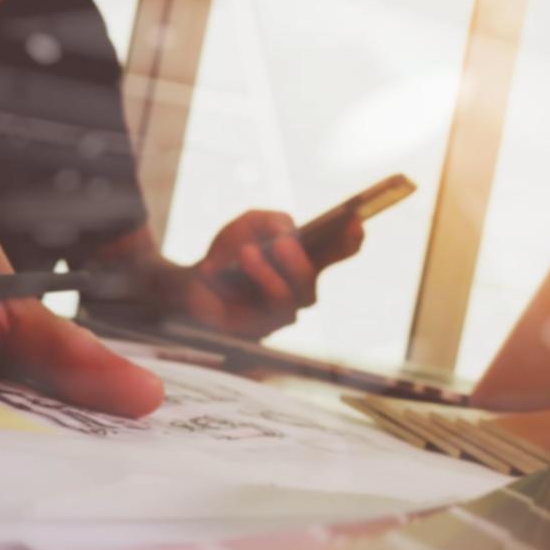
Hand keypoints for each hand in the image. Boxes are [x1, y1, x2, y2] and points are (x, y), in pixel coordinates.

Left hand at [181, 209, 364, 338]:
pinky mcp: (261, 329)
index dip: (350, 241)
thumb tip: (289, 231)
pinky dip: (254, 282)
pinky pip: (268, 309)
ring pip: (294, 296)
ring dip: (271, 272)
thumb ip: (270, 221)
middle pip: (314, 280)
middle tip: (287, 242)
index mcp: (302, 261)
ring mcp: (281, 312)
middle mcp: (297, 289)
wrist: (193, 282)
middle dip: (303, 261)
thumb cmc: (227, 254)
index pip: (335, 253)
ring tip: (248, 252)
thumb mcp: (247, 225)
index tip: (356, 223)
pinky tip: (236, 264)